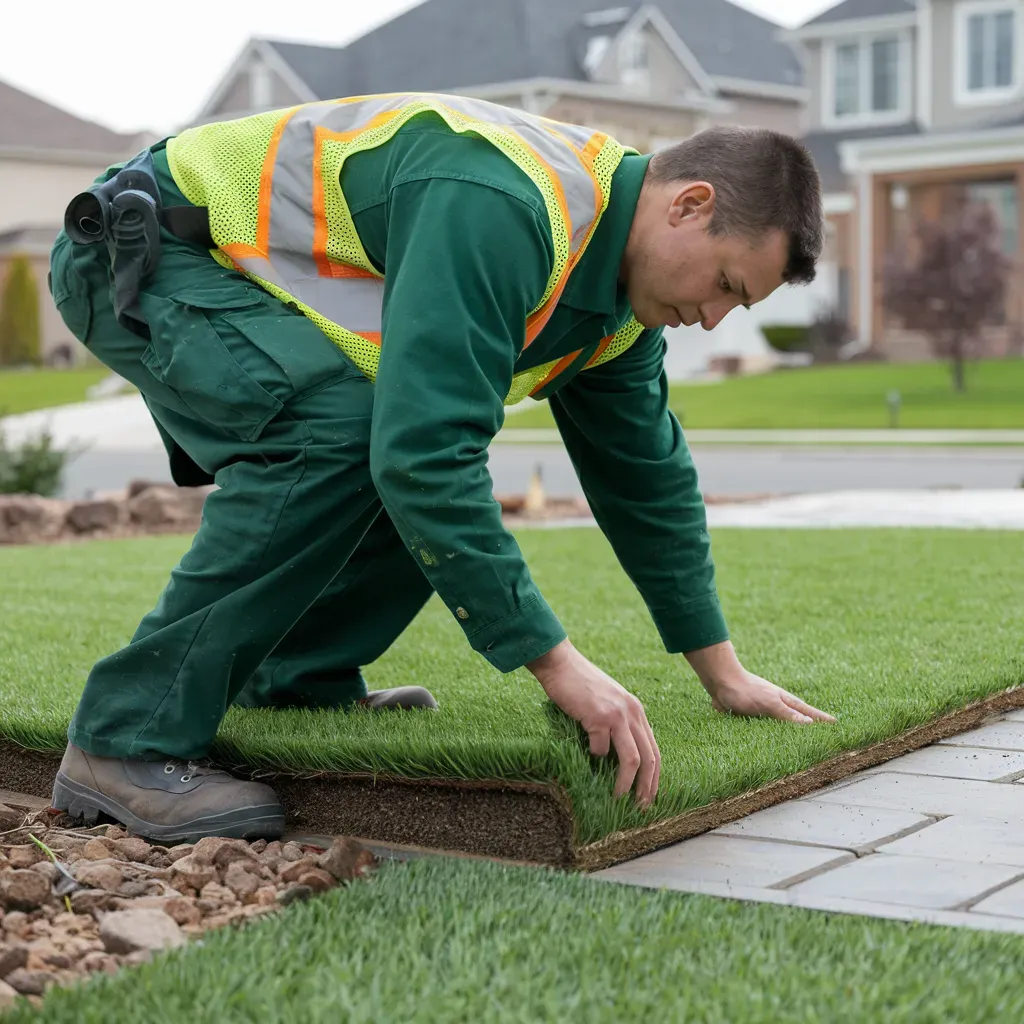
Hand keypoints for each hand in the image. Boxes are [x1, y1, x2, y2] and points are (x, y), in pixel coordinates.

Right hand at [527, 639, 660, 807]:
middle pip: (650, 758)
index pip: (655, 751)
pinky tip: (587, 754)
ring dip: (625, 783)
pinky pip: (600, 748)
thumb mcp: (609, 702)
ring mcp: (616, 714)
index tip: (648, 797)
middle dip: (646, 787)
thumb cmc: (580, 685)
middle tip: (640, 806)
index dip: (654, 777)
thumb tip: (620, 760)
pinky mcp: (598, 716)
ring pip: (632, 759)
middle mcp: (632, 712)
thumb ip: (619, 724)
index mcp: (637, 711)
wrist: (561, 664)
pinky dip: (595, 756)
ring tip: (617, 797)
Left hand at [686, 641, 835, 724]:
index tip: (836, 724)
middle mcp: (776, 705)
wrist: (720, 682)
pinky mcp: (750, 714)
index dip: (821, 719)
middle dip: (810, 725)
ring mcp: (764, 709)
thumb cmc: (745, 691)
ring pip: (781, 723)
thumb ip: (788, 715)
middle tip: (824, 734)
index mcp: (785, 701)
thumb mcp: (769, 704)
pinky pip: (765, 727)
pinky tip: (771, 738)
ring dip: (791, 730)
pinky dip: (771, 732)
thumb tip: (810, 724)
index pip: (808, 713)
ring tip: (802, 739)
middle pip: (797, 718)